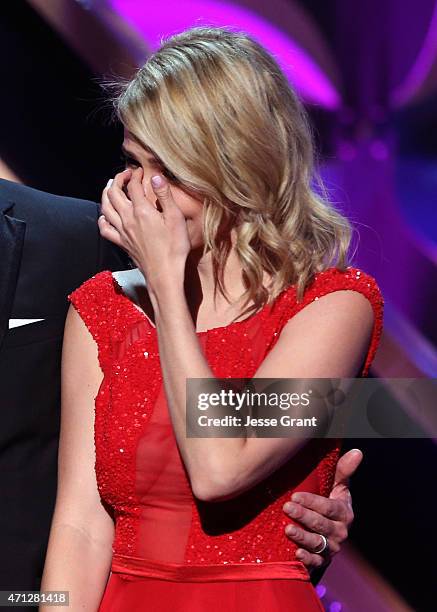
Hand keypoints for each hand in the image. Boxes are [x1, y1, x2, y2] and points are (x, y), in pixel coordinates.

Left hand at [98, 167, 190, 292]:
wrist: (165, 274)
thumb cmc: (174, 248)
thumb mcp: (176, 219)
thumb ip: (165, 196)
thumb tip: (157, 177)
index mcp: (142, 211)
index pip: (133, 186)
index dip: (135, 175)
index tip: (140, 171)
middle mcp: (128, 219)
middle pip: (114, 193)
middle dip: (118, 179)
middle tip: (126, 175)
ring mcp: (123, 232)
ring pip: (105, 208)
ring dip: (106, 194)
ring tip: (111, 187)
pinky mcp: (122, 243)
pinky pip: (105, 229)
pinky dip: (102, 219)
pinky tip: (106, 215)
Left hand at [282, 448, 362, 571]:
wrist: (329, 530)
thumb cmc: (331, 501)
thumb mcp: (338, 485)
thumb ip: (344, 470)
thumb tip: (358, 451)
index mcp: (344, 513)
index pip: (329, 508)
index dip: (312, 502)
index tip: (295, 496)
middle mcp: (340, 532)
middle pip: (321, 525)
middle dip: (303, 516)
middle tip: (287, 507)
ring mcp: (332, 548)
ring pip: (317, 543)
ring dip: (302, 537)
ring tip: (287, 529)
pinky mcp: (322, 561)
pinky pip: (316, 563)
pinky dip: (307, 559)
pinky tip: (296, 553)